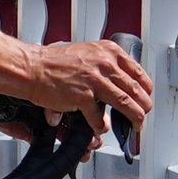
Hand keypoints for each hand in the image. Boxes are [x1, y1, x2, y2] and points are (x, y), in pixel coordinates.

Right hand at [27, 37, 151, 135]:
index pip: (138, 72)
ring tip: (135, 125)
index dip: (146, 89)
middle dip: (144, 106)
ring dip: (134, 118)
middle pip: (136, 89)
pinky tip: (99, 127)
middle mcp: (104, 63)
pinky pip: (99, 117)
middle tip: (142, 115)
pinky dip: (100, 126)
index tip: (146, 97)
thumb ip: (104, 65)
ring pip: (126, 103)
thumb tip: (118, 82)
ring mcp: (94, 80)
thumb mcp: (86, 53)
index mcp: (108, 51)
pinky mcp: (83, 97)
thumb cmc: (53, 61)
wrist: (31, 67)